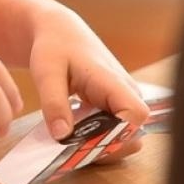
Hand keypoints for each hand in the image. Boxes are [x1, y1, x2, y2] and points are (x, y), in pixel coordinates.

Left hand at [28, 8, 148, 149]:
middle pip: (133, 133)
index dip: (119, 134)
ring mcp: (123, 100)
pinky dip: (98, 140)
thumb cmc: (54, 47)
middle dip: (107, 148)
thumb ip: (53, 103)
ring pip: (126, 136)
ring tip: (72, 144)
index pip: (136, 115)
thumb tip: (62, 135)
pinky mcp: (116, 106)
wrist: (60, 32)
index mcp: (113, 81)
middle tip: (74, 150)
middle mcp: (126, 92)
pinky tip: (76, 137)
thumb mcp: (46, 72)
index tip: (90, 142)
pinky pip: (116, 132)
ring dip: (102, 146)